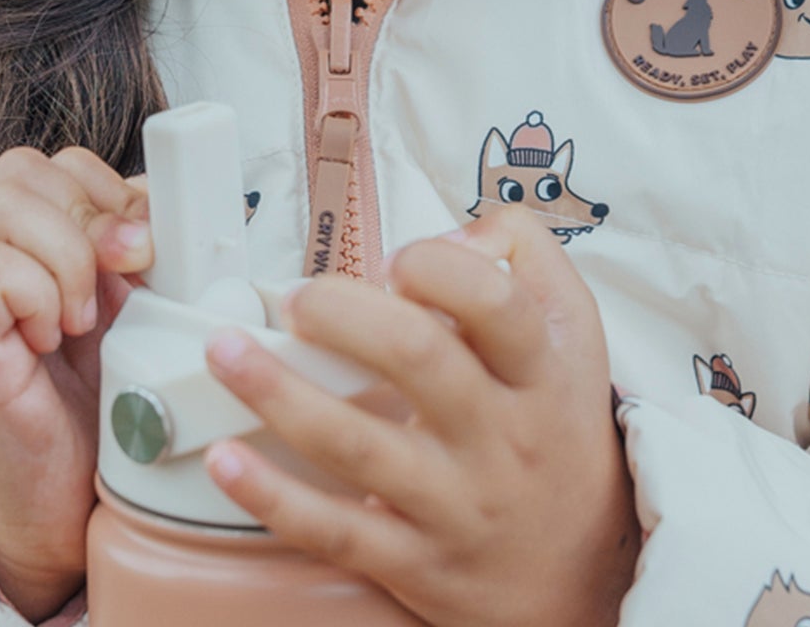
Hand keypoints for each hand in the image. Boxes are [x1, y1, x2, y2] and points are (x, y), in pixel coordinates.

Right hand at [0, 146, 153, 620]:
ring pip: (5, 205)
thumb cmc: (94, 407)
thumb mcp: (127, 304)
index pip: (51, 164)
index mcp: (7, 244)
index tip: (139, 252)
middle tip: (113, 287)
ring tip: (79, 321)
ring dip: (70, 258)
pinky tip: (52, 340)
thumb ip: (131, 247)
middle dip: (91, 219)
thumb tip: (153, 204)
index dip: (108, 194)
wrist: (67, 508)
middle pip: (22, 170)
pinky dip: (41, 294)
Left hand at [199, 208, 640, 626]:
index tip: (393, 261)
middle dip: (342, 314)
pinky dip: (272, 495)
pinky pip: (334, 529)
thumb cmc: (558, 426)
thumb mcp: (575, 330)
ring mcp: (454, 505)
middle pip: (417, 359)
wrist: (584, 573)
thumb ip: (521, 251)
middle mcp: (501, 437)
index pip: (494, 303)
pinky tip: (226, 457)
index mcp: (540, 372)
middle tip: (298, 298)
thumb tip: (444, 235)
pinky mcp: (414, 563)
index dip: (434, 266)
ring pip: (357, 446)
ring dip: (278, 392)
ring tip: (224, 350)